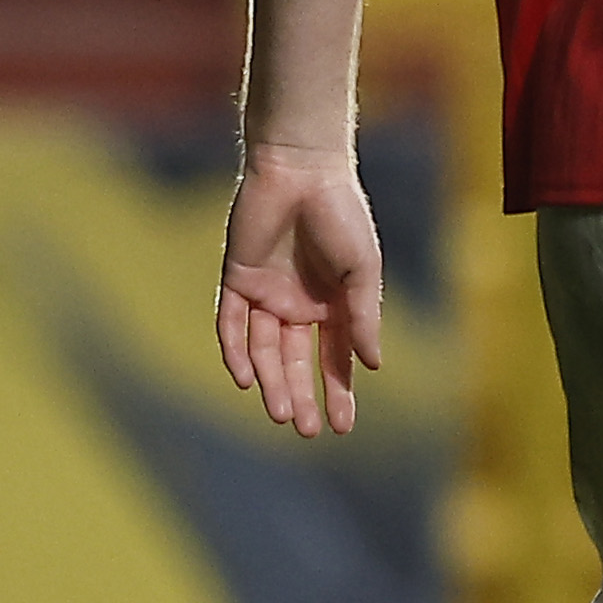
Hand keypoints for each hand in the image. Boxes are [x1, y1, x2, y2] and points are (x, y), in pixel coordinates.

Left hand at [218, 140, 386, 437]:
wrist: (302, 171)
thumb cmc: (342, 216)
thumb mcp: (362, 272)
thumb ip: (363, 317)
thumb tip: (372, 365)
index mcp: (333, 304)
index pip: (334, 358)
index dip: (339, 391)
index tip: (344, 426)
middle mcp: (297, 305)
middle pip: (295, 362)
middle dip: (303, 396)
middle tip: (308, 431)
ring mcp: (265, 294)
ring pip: (263, 350)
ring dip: (271, 382)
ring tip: (283, 414)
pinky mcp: (236, 279)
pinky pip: (231, 324)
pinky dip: (235, 351)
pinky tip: (245, 378)